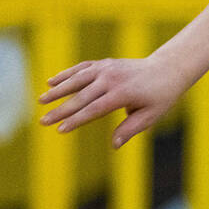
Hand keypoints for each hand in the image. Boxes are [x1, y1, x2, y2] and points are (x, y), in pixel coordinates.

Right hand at [38, 55, 185, 146]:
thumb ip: (130, 128)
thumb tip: (114, 144)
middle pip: (81, 96)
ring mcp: (106, 68)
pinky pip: (81, 68)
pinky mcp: (104, 63)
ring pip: (77, 79)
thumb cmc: (160, 97)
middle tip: (43, 121)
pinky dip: (66, 74)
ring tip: (41, 100)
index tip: (60, 130)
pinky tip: (51, 82)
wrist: (167, 69)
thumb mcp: (150, 116)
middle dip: (61, 110)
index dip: (76, 120)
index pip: (94, 109)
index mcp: (123, 93)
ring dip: (58, 90)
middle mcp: (112, 78)